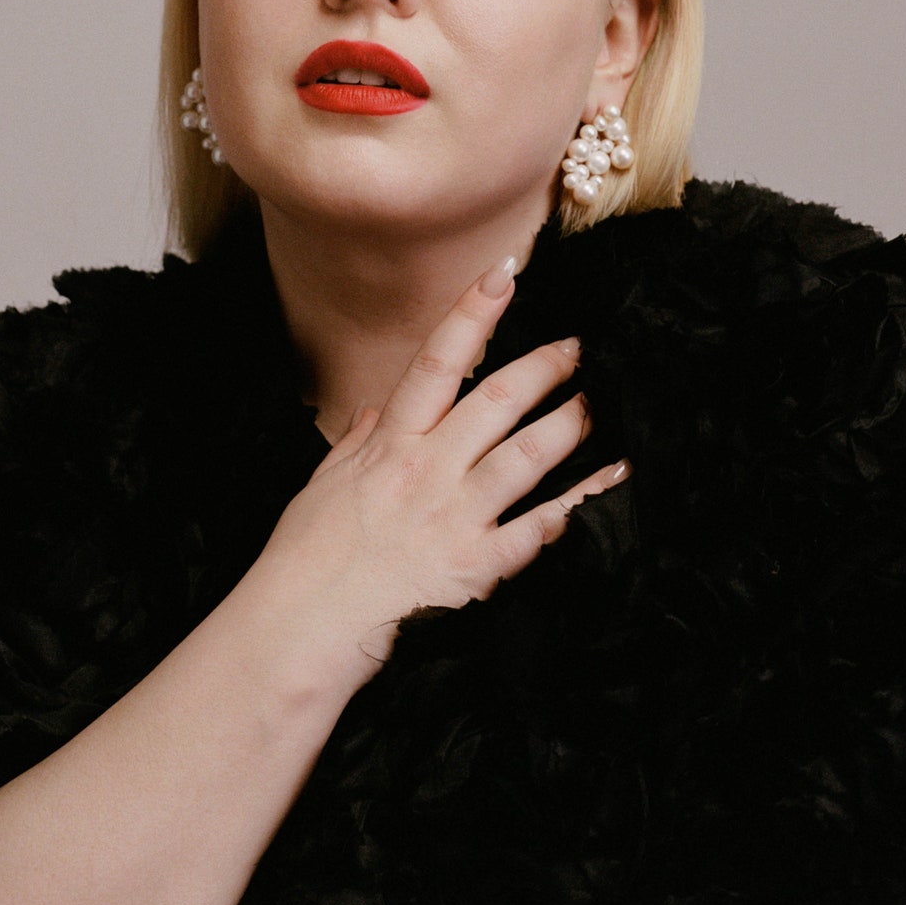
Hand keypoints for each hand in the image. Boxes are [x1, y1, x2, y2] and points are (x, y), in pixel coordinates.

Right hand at [256, 259, 630, 692]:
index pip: (436, 361)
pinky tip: (606, 485)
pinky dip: (573, 506)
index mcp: (390, 444)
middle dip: (544, 367)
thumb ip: (358, 442)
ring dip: (569, 426)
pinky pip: (535, 531)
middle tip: (577, 346)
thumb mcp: (323, 484)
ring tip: (595, 405)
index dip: (471, 314)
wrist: (300, 629)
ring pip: (527, 457)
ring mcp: (454, 518)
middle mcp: (427, 472)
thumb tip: (378, 410)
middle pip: (496, 401)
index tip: (504, 275)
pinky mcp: (474, 569)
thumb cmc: (305, 559)